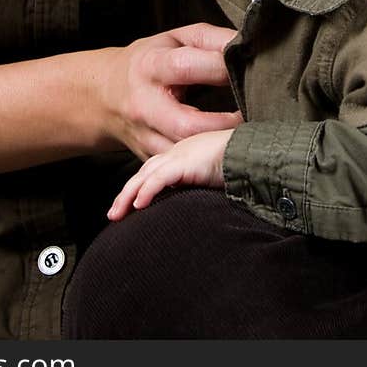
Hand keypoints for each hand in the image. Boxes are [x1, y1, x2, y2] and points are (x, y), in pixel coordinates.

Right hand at [98, 23, 241, 161]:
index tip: (251, 70)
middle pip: (186, 124)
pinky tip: (226, 152)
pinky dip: (206, 163)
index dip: (221, 69)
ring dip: (218, 148)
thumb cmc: (150, 61)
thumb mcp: (174, 39)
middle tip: (256, 115)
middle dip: (225, 125)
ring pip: (184, 154)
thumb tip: (245, 44)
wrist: (105, 94)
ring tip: (246, 137)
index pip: (185, 67)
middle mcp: (145, 105)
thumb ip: (210, 39)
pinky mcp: (150, 158)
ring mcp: (145, 136)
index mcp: (151, 66)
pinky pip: (181, 168)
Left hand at [107, 129, 232, 218]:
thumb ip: (201, 187)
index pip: (154, 171)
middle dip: (126, 194)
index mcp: (185, 155)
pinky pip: (159, 178)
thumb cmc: (240, 165)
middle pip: (144, 173)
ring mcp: (180, 155)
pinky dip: (146, 192)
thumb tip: (194, 209)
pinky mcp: (185, 163)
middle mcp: (178, 153)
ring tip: (117, 214)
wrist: (253, 152)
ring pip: (145, 176)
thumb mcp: (214, 178)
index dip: (139, 187)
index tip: (130, 206)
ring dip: (128, 196)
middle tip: (113, 214)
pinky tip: (138, 205)